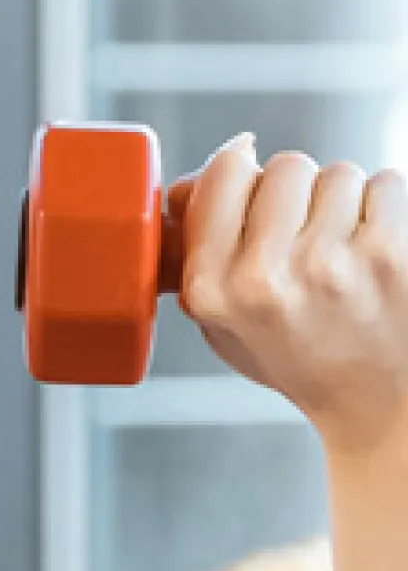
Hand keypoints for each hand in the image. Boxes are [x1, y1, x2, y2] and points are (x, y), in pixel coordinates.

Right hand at [174, 135, 407, 456]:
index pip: (224, 172)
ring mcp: (327, 263)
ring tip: (344, 257)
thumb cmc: (299, 358)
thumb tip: (183, 185)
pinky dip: (385, 211)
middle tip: (306, 242)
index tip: (255, 189)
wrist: (375, 405)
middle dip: (298, 193)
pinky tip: (375, 256)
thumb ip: (195, 251)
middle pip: (284, 165)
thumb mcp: (224, 322)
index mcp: (213, 288)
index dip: (242, 172)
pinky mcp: (387, 254)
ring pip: (337, 173)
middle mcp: (262, 276)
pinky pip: (384, 184)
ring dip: (343, 203)